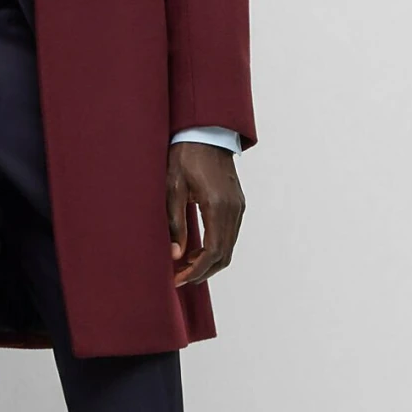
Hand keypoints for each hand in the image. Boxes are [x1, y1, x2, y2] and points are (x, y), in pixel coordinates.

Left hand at [166, 140, 244, 287]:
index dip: (195, 271)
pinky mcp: (237, 204)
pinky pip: (229, 235)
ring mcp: (238, 207)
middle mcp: (233, 209)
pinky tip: (196, 250)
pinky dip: (216, 248)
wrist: (206, 132)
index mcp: (217, 206)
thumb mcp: (172, 188)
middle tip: (179, 278)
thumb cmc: (185, 155)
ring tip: (184, 267)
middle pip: (223, 255)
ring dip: (209, 262)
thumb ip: (174, 223)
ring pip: (228, 247)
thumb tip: (175, 254)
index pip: (212, 252)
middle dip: (202, 272)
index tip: (178, 279)